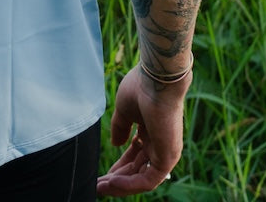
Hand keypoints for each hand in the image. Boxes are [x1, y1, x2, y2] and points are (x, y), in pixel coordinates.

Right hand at [96, 65, 188, 196]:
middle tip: (98, 185)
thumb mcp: (124, 110)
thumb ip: (120, 128)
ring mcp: (165, 152)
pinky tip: (112, 182)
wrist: (157, 79)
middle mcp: (159, 143)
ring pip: (141, 179)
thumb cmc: (141, 88)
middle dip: (117, 178)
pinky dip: (129, 184)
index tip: (103, 173)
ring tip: (101, 186)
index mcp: (151, 131)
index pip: (135, 155)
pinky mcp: (167, 159)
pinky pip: (147, 180)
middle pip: (137, 169)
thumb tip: (116, 144)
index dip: (119, 165)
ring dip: (120, 185)